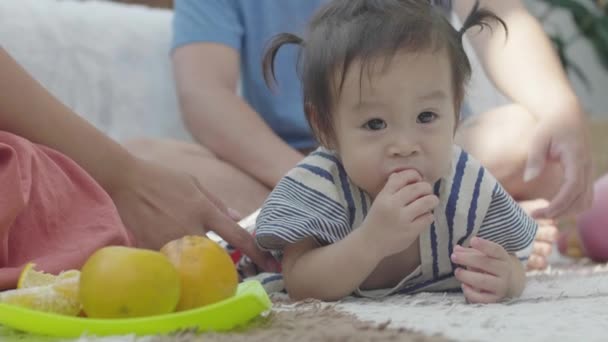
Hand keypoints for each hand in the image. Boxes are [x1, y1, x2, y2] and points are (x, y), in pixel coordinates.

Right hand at [110, 157, 279, 271]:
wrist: (126, 180)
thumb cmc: (162, 178)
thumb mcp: (194, 184)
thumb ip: (217, 203)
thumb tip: (237, 219)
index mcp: (205, 210)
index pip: (237, 236)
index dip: (257, 252)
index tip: (271, 265)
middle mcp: (191, 227)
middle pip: (217, 257)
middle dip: (223, 265)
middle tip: (225, 269)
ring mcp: (171, 239)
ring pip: (194, 263)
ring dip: (198, 265)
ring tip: (195, 265)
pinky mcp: (153, 247)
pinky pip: (172, 262)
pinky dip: (176, 262)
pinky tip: (172, 255)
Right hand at [363, 170, 438, 257]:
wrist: (369, 244)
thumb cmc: (375, 221)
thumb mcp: (379, 202)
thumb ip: (390, 189)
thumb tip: (402, 174)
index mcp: (383, 197)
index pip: (401, 178)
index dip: (413, 174)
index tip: (418, 178)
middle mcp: (393, 206)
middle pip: (417, 188)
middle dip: (426, 187)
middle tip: (428, 190)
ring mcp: (402, 219)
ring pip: (426, 202)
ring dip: (432, 200)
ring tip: (432, 201)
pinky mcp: (410, 232)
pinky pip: (427, 218)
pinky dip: (429, 215)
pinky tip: (425, 216)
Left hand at [451, 237, 520, 303]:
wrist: (509, 285)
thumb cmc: (492, 266)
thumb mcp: (485, 256)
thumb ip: (470, 252)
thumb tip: (456, 249)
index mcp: (503, 258)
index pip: (496, 250)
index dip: (484, 245)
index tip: (473, 240)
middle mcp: (505, 272)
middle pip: (486, 264)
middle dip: (468, 259)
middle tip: (454, 256)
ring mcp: (501, 287)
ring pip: (482, 281)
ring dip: (467, 276)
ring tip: (457, 272)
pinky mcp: (495, 299)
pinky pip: (481, 298)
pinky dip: (470, 292)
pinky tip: (464, 286)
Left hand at [524, 110, 592, 218]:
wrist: (565, 114)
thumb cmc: (550, 126)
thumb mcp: (538, 139)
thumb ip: (535, 159)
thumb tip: (529, 179)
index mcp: (576, 158)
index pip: (572, 188)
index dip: (559, 204)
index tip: (541, 212)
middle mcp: (586, 166)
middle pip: (581, 199)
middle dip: (560, 212)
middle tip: (536, 216)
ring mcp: (588, 170)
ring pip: (586, 200)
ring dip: (568, 212)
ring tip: (545, 214)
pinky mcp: (585, 173)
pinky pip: (585, 196)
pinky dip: (573, 206)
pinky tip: (556, 208)